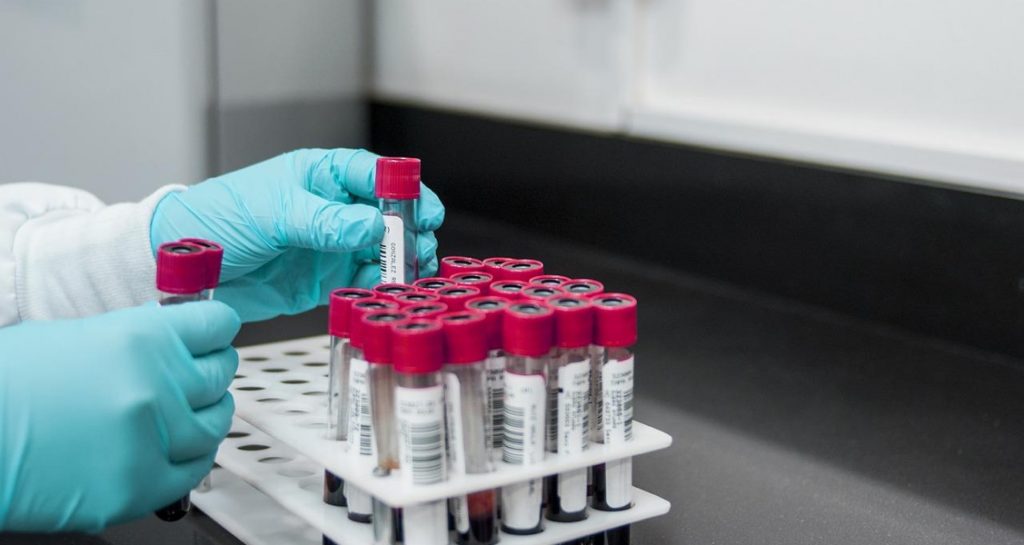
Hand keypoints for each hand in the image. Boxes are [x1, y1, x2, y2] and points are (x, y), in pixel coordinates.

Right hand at [0, 301, 240, 531]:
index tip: (214, 335)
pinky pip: (194, 469)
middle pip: (221, 373)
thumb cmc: (9, 386)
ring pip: (216, 423)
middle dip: (210, 371)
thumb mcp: (78, 337)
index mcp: (142, 338)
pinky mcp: (140, 485)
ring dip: (207, 415)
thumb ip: (138, 339)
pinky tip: (178, 448)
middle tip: (198, 375)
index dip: (216, 330)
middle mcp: (157, 386)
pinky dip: (191, 457)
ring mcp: (153, 439)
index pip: (218, 326)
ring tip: (190, 413)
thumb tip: (175, 340)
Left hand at [150, 148, 444, 321]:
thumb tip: (373, 225)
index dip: (404, 190)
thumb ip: (326, 222)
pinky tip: (381, 291)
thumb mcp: (274, 214)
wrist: (182, 266)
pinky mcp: (323, 280)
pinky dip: (375, 287)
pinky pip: (360, 282)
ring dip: (397, 263)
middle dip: (409, 232)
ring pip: (379, 252)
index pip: (374, 175)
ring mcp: (329, 246)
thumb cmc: (218, 219)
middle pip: (386, 216)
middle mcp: (331, 209)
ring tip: (406, 276)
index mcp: (320, 177)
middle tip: (419, 250)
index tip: (424, 210)